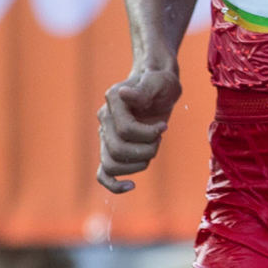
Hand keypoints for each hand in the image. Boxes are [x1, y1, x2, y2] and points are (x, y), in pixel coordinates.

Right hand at [96, 61, 181, 192]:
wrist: (156, 85)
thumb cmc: (160, 83)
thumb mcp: (160, 82)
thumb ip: (143, 90)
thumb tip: (125, 95)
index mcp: (113, 100)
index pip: (125, 130)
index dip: (149, 133)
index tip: (164, 126)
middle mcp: (105, 118)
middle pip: (118, 150)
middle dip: (146, 150)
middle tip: (160, 138)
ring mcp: (105, 134)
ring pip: (111, 164)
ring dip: (138, 163)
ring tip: (152, 149)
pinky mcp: (111, 146)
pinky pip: (103, 173)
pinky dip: (113, 184)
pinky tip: (131, 186)